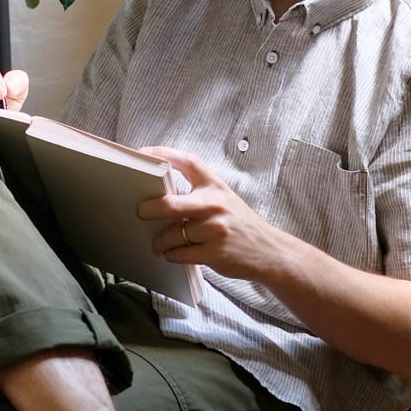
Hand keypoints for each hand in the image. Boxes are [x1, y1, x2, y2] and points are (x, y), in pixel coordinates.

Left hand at [139, 147, 281, 280]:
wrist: (270, 251)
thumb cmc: (241, 225)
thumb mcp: (225, 199)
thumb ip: (198, 194)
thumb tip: (160, 195)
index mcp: (216, 186)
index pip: (187, 162)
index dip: (163, 155)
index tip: (143, 155)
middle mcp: (215, 205)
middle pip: (170, 204)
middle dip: (148, 209)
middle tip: (140, 212)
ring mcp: (214, 229)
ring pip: (171, 234)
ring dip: (159, 241)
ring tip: (159, 243)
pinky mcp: (214, 253)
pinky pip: (179, 254)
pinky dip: (171, 255)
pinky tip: (173, 253)